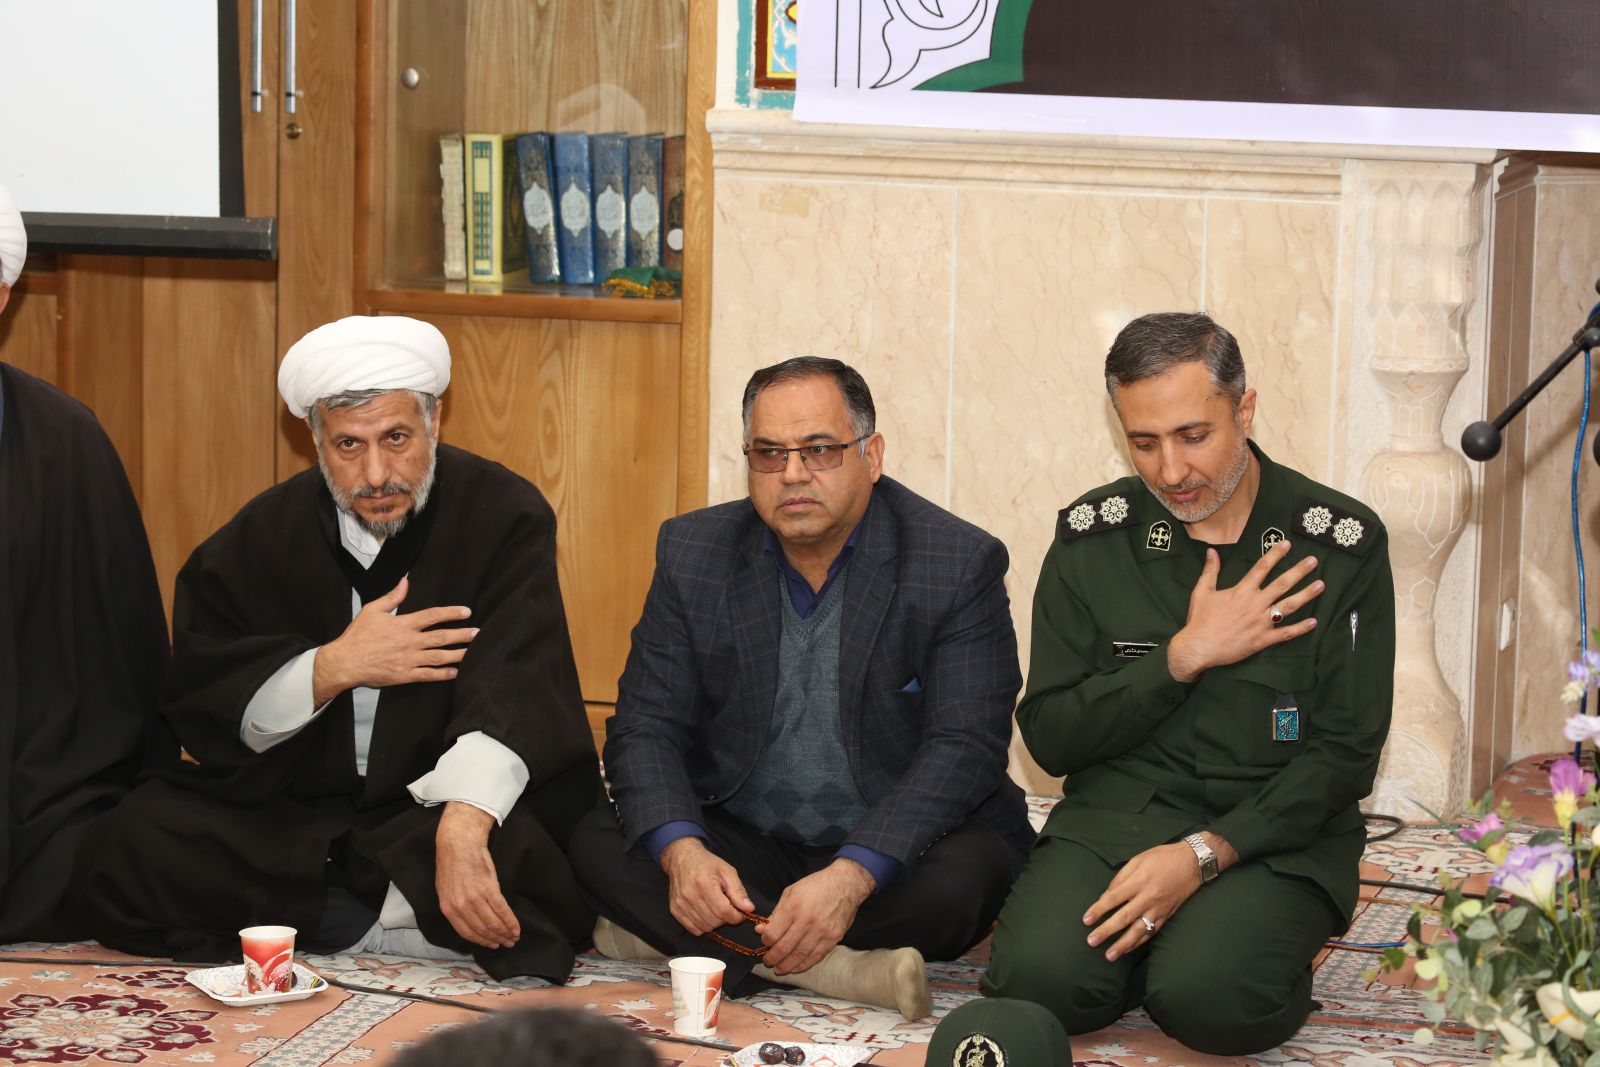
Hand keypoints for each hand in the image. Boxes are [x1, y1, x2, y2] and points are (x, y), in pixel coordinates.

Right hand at [313, 577, 476, 702]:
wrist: (344, 662)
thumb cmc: (357, 636)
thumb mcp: (372, 610)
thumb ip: (392, 597)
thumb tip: (405, 582)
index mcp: (402, 624)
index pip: (432, 616)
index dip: (451, 613)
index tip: (466, 612)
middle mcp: (409, 642)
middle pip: (441, 637)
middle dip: (462, 635)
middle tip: (478, 633)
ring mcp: (408, 660)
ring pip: (438, 657)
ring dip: (458, 654)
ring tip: (474, 651)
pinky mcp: (404, 675)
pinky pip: (427, 675)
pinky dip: (442, 674)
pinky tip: (455, 672)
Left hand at [435, 802, 518, 949]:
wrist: (459, 842)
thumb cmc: (452, 863)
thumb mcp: (445, 889)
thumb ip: (454, 907)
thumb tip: (465, 920)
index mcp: (448, 908)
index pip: (467, 932)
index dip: (482, 941)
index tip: (492, 944)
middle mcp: (461, 906)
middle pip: (482, 929)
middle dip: (496, 939)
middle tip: (507, 943)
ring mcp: (475, 898)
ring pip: (493, 922)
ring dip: (505, 932)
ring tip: (513, 937)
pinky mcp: (489, 888)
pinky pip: (502, 910)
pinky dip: (511, 921)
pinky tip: (516, 927)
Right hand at [660, 837, 753, 935]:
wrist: (682, 859)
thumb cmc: (706, 864)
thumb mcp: (727, 871)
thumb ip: (738, 891)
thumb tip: (749, 908)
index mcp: (704, 884)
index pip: (724, 911)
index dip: (736, 916)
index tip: (741, 913)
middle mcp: (690, 895)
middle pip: (715, 921)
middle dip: (727, 918)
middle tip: (728, 908)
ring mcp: (681, 904)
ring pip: (705, 927)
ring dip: (716, 923)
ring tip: (717, 909)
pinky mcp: (675, 910)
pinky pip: (694, 929)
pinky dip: (704, 926)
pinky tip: (707, 914)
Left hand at [756, 859, 874, 974]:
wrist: (846, 884)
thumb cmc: (816, 886)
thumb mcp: (791, 892)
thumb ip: (776, 913)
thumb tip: (761, 930)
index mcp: (794, 906)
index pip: (774, 933)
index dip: (766, 941)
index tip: (764, 942)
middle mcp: (807, 920)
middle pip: (785, 947)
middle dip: (773, 957)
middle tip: (768, 961)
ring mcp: (822, 931)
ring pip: (799, 956)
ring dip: (786, 966)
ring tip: (779, 969)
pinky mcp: (833, 938)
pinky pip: (815, 957)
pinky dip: (803, 965)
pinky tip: (795, 967)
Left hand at [1082, 832, 1237, 961]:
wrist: (1192, 862)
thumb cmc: (1162, 857)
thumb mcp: (1138, 859)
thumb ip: (1120, 878)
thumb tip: (1105, 896)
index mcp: (1139, 881)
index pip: (1114, 899)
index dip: (1099, 910)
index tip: (1086, 920)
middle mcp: (1148, 897)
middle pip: (1124, 918)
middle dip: (1106, 931)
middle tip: (1091, 942)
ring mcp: (1159, 908)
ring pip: (1139, 930)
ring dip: (1123, 944)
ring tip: (1110, 955)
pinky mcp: (1167, 915)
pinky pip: (1152, 932)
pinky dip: (1139, 942)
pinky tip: (1128, 949)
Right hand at [1166, 539, 1322, 682]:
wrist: (1198, 647)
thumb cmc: (1199, 619)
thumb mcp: (1202, 591)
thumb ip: (1210, 571)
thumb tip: (1211, 552)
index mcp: (1241, 591)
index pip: (1262, 568)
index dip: (1275, 554)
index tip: (1287, 544)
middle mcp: (1255, 604)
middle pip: (1282, 584)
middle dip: (1299, 571)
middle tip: (1313, 561)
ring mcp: (1261, 622)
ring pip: (1289, 606)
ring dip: (1306, 595)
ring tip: (1321, 585)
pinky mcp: (1262, 639)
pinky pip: (1285, 633)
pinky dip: (1300, 628)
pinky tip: (1313, 622)